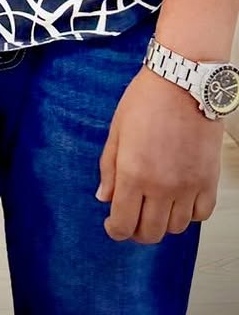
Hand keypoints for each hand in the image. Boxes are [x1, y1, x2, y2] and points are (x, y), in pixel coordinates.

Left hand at [96, 66, 224, 243]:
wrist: (183, 81)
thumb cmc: (148, 99)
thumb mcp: (117, 130)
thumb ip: (109, 168)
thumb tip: (104, 197)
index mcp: (134, 173)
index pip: (123, 224)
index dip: (115, 231)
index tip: (113, 226)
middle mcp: (162, 186)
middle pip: (150, 233)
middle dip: (137, 231)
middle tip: (133, 218)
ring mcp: (188, 186)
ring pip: (175, 228)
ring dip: (163, 221)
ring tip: (156, 204)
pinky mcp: (208, 180)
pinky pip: (200, 215)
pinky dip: (189, 214)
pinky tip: (180, 199)